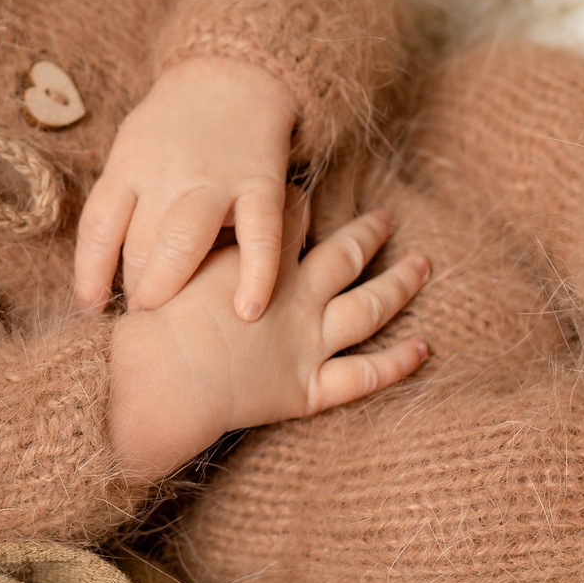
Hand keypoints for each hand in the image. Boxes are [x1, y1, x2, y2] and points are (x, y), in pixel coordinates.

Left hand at [74, 57, 298, 321]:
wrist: (234, 73)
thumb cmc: (173, 126)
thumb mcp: (132, 148)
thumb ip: (121, 201)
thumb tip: (102, 269)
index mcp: (127, 166)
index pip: (97, 229)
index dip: (88, 276)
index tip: (90, 307)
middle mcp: (165, 174)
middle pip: (138, 246)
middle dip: (134, 291)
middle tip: (141, 316)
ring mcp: (215, 180)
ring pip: (183, 244)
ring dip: (170, 288)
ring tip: (168, 317)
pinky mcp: (261, 185)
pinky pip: (260, 237)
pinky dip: (256, 276)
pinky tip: (247, 311)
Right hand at [106, 207, 429, 481]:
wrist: (167, 376)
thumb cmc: (160, 321)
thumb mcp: (178, 261)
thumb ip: (201, 239)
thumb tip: (209, 216)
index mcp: (266, 262)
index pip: (294, 216)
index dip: (303, 202)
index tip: (311, 193)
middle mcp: (300, 296)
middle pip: (345, 254)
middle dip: (368, 233)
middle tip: (386, 217)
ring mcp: (311, 343)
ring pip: (369, 307)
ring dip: (399, 284)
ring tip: (422, 266)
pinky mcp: (309, 389)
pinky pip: (364, 375)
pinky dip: (397, 363)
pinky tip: (423, 348)